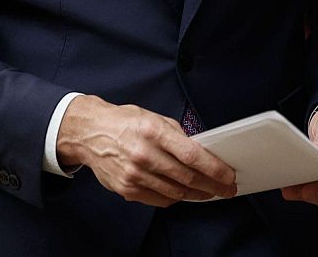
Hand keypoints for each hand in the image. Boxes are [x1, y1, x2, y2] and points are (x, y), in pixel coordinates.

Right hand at [55, 95, 235, 206]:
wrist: (90, 134)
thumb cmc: (124, 123)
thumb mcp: (153, 118)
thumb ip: (177, 135)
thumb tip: (201, 151)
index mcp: (154, 132)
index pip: (192, 155)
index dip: (214, 169)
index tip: (228, 176)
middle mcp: (144, 154)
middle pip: (187, 178)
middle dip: (212, 186)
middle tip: (226, 189)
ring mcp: (134, 174)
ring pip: (176, 193)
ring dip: (197, 195)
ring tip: (208, 193)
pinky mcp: (127, 189)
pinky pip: (159, 199)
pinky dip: (175, 199)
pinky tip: (184, 195)